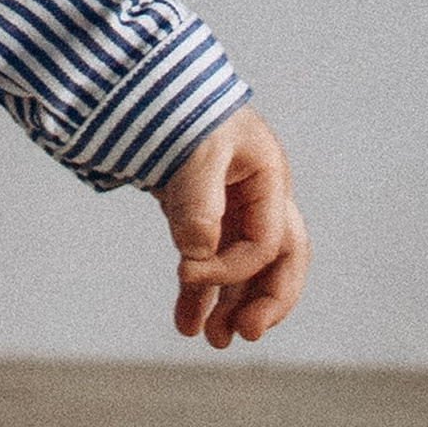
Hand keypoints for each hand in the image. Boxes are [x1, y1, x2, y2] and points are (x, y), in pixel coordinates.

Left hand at [156, 107, 307, 347]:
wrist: (148, 85)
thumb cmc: (182, 109)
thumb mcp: (196, 150)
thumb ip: (199, 201)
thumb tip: (194, 253)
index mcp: (269, 179)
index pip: (266, 241)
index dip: (231, 267)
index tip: (186, 270)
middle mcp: (258, 199)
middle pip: (279, 262)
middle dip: (266, 301)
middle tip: (246, 334)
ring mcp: (231, 210)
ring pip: (244, 270)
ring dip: (230, 307)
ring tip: (211, 341)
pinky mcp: (200, 218)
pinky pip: (208, 263)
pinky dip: (198, 293)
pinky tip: (186, 323)